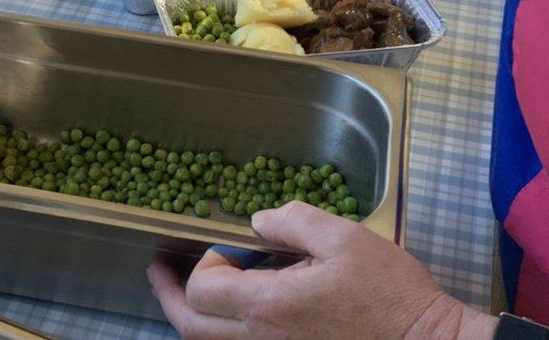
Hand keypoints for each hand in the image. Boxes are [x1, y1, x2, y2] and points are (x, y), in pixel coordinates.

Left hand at [147, 201, 495, 338]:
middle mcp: (262, 339)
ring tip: (180, 293)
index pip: (204, 289)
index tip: (229, 247)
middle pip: (191, 326)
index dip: (206, 262)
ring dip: (191, 317)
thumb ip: (293, 221)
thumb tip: (257, 221)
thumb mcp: (345, 238)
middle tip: (159, 273)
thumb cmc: (390, 294)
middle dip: (170, 296)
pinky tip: (224, 315)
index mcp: (270, 306)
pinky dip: (218, 332)